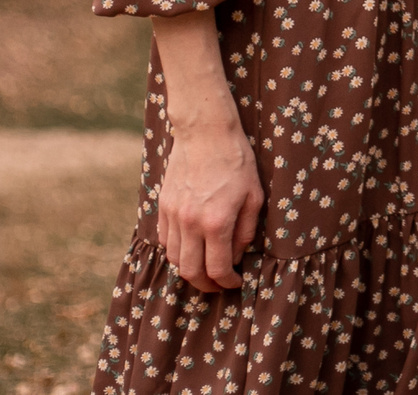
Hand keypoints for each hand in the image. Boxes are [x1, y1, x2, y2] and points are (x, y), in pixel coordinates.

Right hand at [157, 109, 261, 291]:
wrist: (205, 133)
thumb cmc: (236, 161)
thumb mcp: (254, 196)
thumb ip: (245, 231)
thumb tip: (236, 255)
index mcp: (216, 222)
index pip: (217, 269)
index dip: (227, 283)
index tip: (235, 282)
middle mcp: (190, 223)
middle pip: (190, 271)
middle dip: (206, 284)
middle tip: (218, 283)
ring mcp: (173, 215)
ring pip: (174, 259)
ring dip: (189, 268)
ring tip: (205, 266)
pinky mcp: (163, 206)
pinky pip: (165, 240)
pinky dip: (176, 250)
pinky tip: (191, 246)